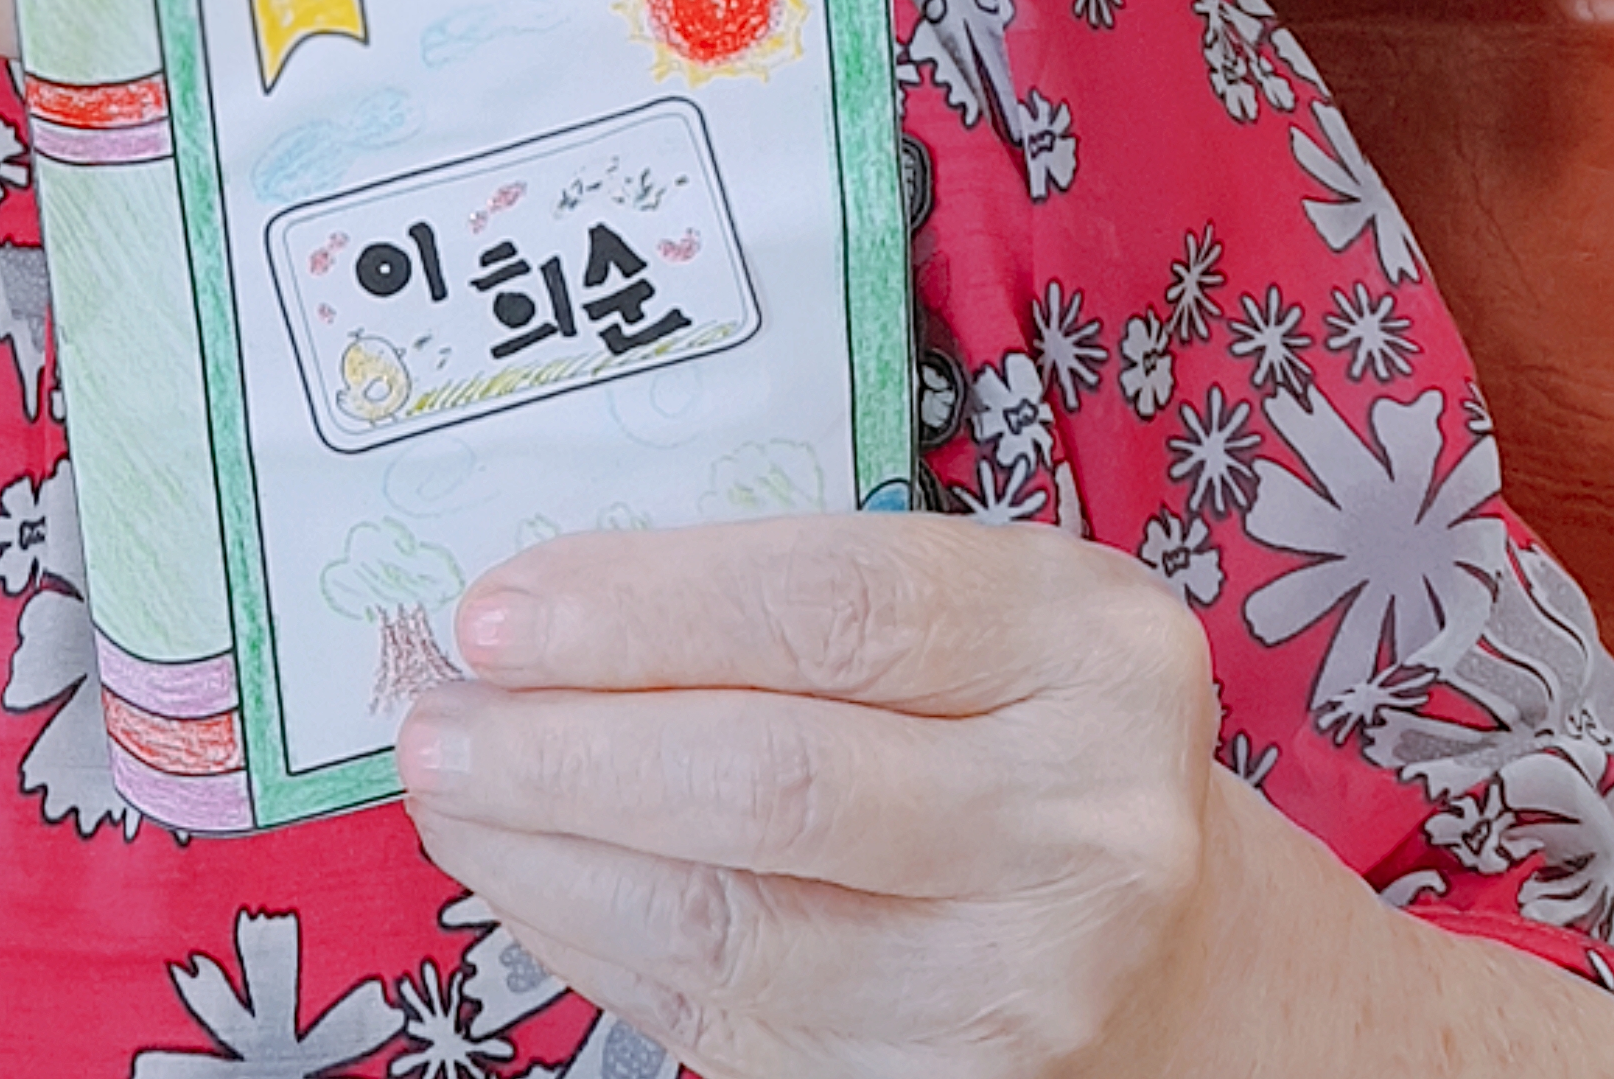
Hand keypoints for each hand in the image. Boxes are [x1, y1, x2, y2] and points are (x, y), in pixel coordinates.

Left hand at [394, 514, 1226, 1078]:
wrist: (1178, 946)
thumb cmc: (1012, 724)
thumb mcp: (959, 605)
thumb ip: (779, 592)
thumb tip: (533, 606)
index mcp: (1085, 643)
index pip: (830, 606)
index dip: (641, 609)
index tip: (496, 611)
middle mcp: (1082, 820)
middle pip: (776, 778)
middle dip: (568, 749)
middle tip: (435, 718)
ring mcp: (1027, 980)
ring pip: (736, 924)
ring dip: (549, 856)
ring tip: (449, 794)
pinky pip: (729, 1020)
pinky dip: (596, 940)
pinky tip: (527, 876)